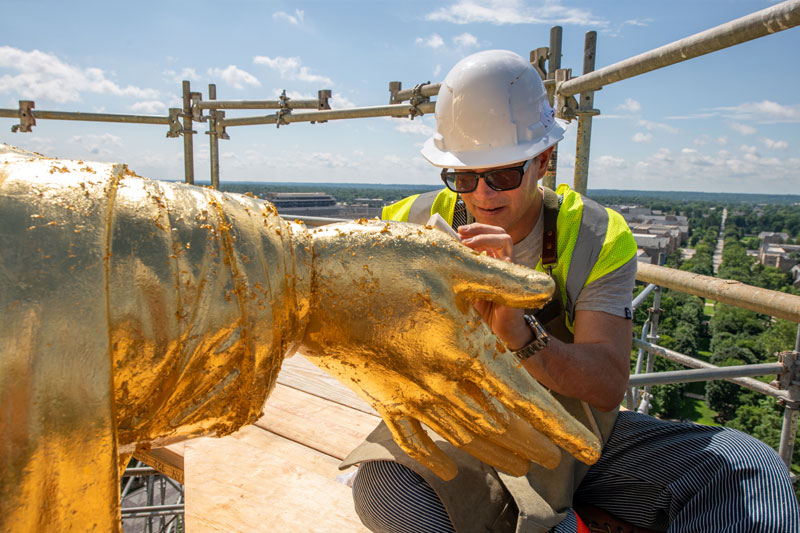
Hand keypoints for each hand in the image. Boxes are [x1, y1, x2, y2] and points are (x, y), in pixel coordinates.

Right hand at [297, 220, 600, 479]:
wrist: (305, 286)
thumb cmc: (378, 262)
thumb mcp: (449, 259)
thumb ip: (502, 282)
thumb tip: (546, 290)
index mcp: (463, 351)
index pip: (525, 399)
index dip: (559, 426)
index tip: (586, 449)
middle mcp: (439, 383)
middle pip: (498, 426)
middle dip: (532, 444)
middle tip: (557, 457)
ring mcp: (407, 393)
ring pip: (463, 437)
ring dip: (496, 452)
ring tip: (521, 464)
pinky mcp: (379, 394)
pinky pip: (412, 438)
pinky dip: (433, 457)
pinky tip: (449, 466)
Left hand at [458, 223, 532, 349]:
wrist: (498, 331)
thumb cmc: (482, 309)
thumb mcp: (467, 284)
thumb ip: (462, 268)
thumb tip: (443, 250)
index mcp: (494, 259)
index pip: (489, 234)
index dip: (475, 229)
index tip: (458, 230)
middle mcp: (505, 261)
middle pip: (499, 232)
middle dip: (479, 228)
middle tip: (461, 232)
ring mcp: (511, 269)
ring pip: (505, 241)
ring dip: (484, 238)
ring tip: (467, 243)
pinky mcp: (514, 280)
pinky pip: (507, 263)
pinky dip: (492, 257)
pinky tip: (478, 262)